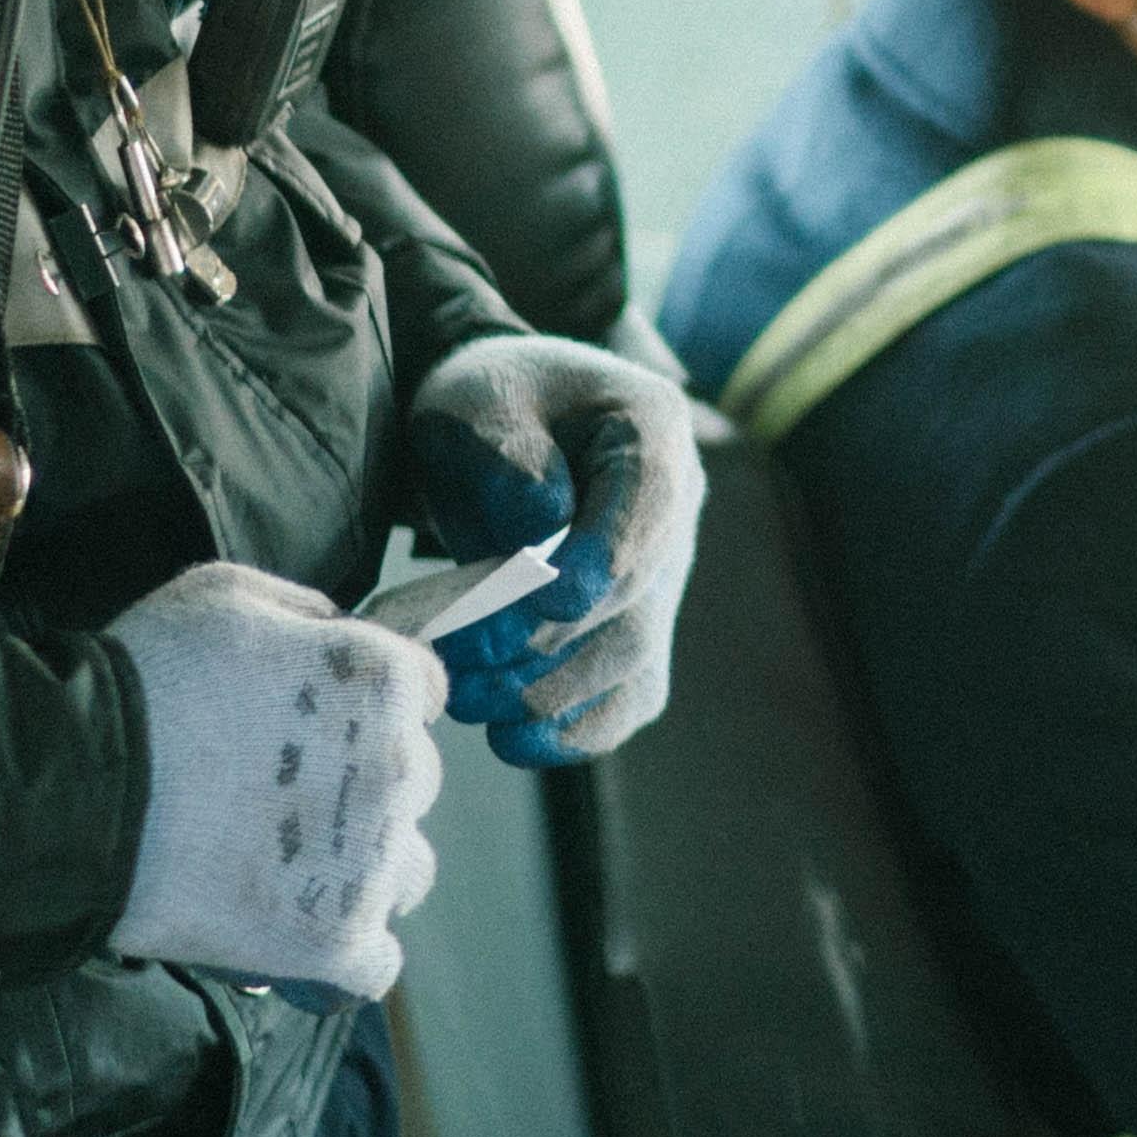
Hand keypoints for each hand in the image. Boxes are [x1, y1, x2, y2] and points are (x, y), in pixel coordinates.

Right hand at [104, 563, 443, 998]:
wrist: (80, 790)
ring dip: (364, 870)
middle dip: (362, 784)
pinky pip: (377, 964)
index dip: (366, 707)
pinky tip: (300, 940)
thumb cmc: (145, 681)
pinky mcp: (335, 941)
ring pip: (409, 872)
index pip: (421, 694)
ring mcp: (371, 862)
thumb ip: (306, 611)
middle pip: (414, 782)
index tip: (318, 725)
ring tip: (289, 873)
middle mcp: (399, 769)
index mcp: (382, 679)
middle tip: (281, 796)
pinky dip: (344, 955)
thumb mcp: (225, 595)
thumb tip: (341, 631)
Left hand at [402, 338, 710, 768]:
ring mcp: (661, 582)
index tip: (550, 600)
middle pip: (634, 599)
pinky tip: (512, 740)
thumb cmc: (489, 403)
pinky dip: (574, 733)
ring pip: (630, 662)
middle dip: (545, 642)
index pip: (651, 500)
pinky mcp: (633, 637)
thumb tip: (538, 525)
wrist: (497, 432)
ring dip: (547, 694)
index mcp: (653, 429)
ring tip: (465, 697)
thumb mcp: (478, 397)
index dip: (607, 556)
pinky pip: (624, 701)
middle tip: (461, 658)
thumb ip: (504, 449)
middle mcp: (676, 514)